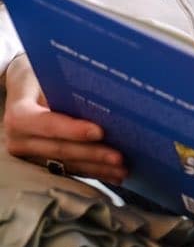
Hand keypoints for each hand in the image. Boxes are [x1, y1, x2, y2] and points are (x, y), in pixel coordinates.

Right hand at [3, 55, 126, 183]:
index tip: (100, 132)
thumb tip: (107, 89)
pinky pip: (68, 169)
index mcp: (20, 115)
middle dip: (92, 154)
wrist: (24, 86)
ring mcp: (30, 154)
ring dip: (96, 168)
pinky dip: (92, 171)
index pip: (48, 124)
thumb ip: (67, 84)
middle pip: (60, 150)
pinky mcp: (41, 162)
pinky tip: (112, 174)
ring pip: (66, 164)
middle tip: (119, 157)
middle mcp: (20, 139)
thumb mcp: (47, 72)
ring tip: (121, 169)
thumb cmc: (39, 74)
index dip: (73, 130)